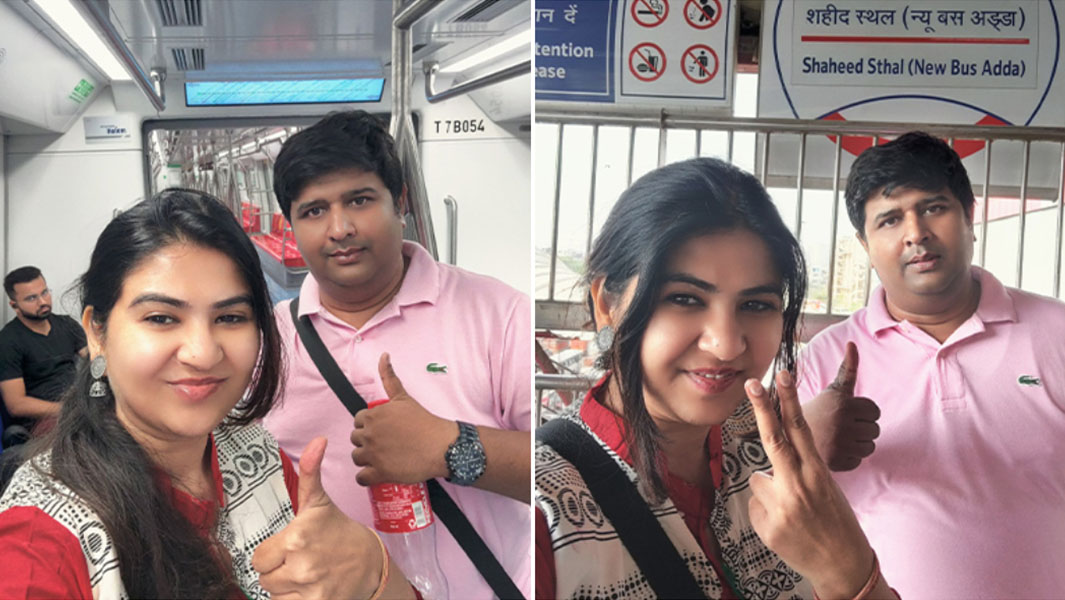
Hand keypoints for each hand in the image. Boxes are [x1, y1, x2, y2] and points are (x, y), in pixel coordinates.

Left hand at [253, 437, 383, 599]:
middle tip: (298, 560)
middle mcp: (301, 565)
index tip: (288, 548)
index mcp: (296, 537)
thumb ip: (310, 472)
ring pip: (273, 593)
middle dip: (277, 570)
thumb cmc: (339, 531)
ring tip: (305, 573)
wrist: (371, 563)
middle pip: (264, 577)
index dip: (271, 553)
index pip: (258, 558)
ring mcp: (310, 588)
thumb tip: (318, 440)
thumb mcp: (320, 502)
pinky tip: (309, 588)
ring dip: (285, 586)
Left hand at [351, 353, 457, 485]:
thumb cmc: (423, 422)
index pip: (358, 422)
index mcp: (373, 416)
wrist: (440, 445)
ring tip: (383, 459)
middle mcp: (369, 434)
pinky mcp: (379, 472)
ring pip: (357, 458)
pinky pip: (361, 478)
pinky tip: (377, 474)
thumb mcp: (403, 398)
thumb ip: (389, 377)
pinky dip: (367, 478)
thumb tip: (384, 355)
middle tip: (384, 445)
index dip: (369, 427)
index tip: (382, 431)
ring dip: (366, 460)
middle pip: (356, 440)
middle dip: (367, 443)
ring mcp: (373, 454)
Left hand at [745, 371, 876, 599]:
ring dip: (768, 490)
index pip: (800, 429)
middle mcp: (800, 485)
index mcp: (817, 472)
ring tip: (791, 510)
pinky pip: (755, 505)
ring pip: (757, 479)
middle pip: (774, 439)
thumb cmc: (833, 521)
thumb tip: (766, 467)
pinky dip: (766, 513)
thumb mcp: (824, 488)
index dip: (789, 400)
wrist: (843, 564)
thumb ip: (798, 470)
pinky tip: (786, 527)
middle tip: (749, 383)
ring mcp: (783, 507)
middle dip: (761, 408)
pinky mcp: (769, 527)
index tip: (781, 376)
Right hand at [803, 342, 880, 470]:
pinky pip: (859, 460)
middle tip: (840, 427)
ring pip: (869, 446)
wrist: (787, 438)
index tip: (846, 413)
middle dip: (861, 429)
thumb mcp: (832, 389)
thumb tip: (852, 343)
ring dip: (857, 444)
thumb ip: (847, 368)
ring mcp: (841, 445)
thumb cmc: (815, 411)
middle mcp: (843, 424)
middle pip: (875, 429)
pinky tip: (834, 451)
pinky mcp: (837, 462)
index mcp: (843, 404)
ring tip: (838, 439)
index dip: (863, 413)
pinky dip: (849, 458)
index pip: (875, 411)